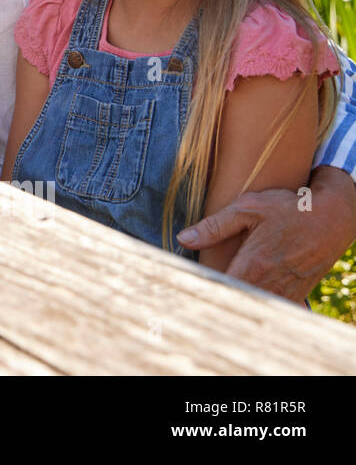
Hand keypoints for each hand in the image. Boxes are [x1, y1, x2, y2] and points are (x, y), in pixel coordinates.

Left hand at [177, 168, 355, 300]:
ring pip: (253, 306)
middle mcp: (269, 284)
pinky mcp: (297, 294)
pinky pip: (272, 306)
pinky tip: (244, 295)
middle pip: (235, 301)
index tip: (181, 288)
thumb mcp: (248, 208)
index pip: (218, 289)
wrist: (333, 218)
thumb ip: (214, 226)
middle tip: (191, 295)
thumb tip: (183, 239)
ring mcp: (286, 292)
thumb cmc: (289, 208)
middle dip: (215, 298)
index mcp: (253, 265)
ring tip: (215, 296)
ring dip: (236, 302)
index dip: (200, 291)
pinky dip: (256, 303)